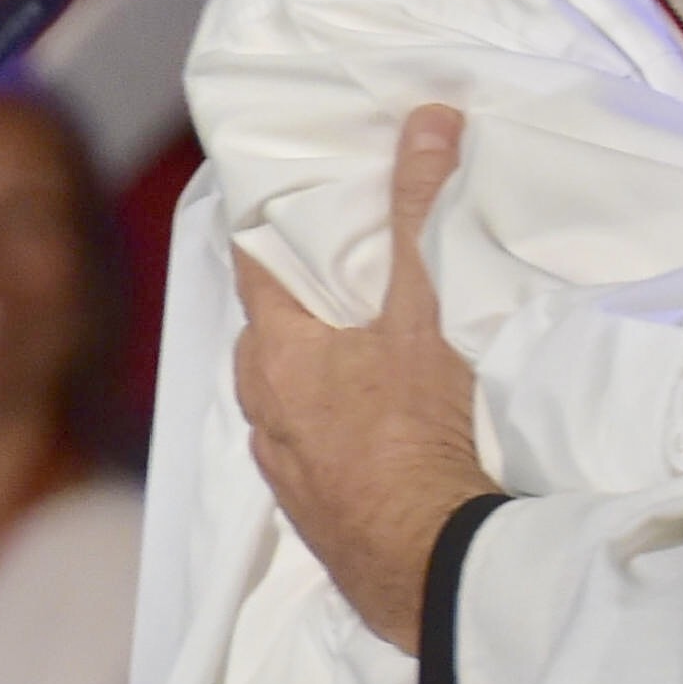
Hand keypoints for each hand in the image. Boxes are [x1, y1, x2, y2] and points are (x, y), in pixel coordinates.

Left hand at [236, 108, 488, 652]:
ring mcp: (283, 469)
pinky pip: (313, 448)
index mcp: (273, 352)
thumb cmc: (414, 431)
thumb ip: (420, 215)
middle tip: (352, 267)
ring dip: (318, 369)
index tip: (298, 196)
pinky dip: (337, 425)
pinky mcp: (314, 515)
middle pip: (270, 333)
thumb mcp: (425, 311)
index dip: (272, 225)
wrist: (428, 564)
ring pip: (288, 396)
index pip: (254, 265)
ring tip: (372, 347)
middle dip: (303, 299)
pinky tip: (380, 428)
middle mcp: (260, 409)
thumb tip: (425, 119)